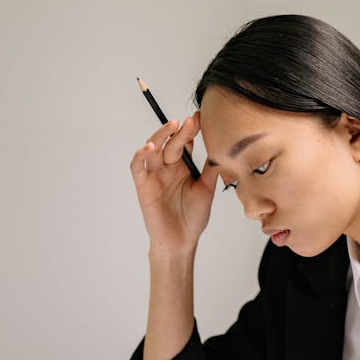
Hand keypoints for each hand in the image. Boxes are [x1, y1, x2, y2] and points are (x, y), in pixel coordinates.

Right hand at [129, 113, 217, 255]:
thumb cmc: (193, 217)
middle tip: (190, 121)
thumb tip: (221, 148)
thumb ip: (211, 169)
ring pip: (152, 149)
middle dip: (181, 131)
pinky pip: (137, 168)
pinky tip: (149, 147)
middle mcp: (167, 168)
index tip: (201, 118)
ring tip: (172, 126)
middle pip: (171, 143)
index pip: (185, 143)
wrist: (182, 241)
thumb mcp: (207, 189)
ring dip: (160, 136)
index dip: (191, 130)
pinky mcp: (143, 186)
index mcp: (182, 167)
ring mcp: (154, 176)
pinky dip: (140, 156)